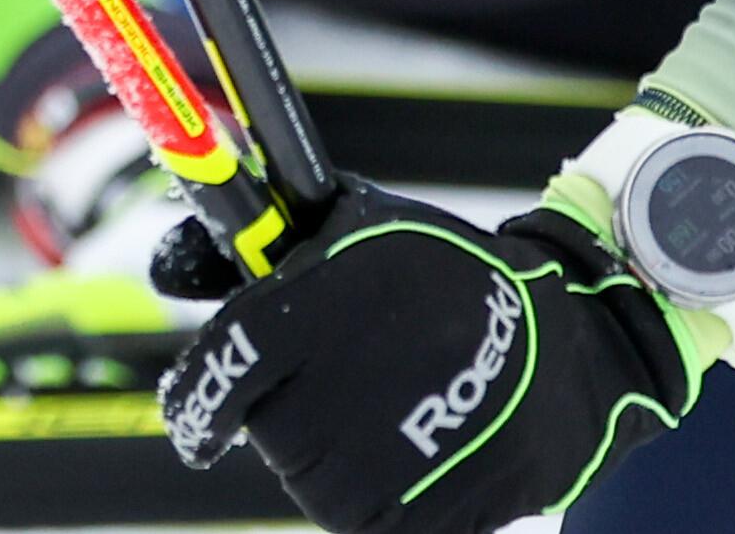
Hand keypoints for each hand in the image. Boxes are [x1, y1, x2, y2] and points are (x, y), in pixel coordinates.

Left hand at [157, 181, 702, 532]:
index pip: (218, 374)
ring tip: (391, 408)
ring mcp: (368, 470)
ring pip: (305, 476)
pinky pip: (355, 516)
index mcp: (308, 319)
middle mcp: (327, 399)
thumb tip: (167, 269)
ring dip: (329, 449)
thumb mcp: (357, 229)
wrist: (567, 351)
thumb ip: (261, 246)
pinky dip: (371, 488)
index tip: (195, 416)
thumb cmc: (450, 279)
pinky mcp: (410, 522)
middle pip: (264, 428)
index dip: (197, 399)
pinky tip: (409, 446)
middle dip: (288, 407)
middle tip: (346, 380)